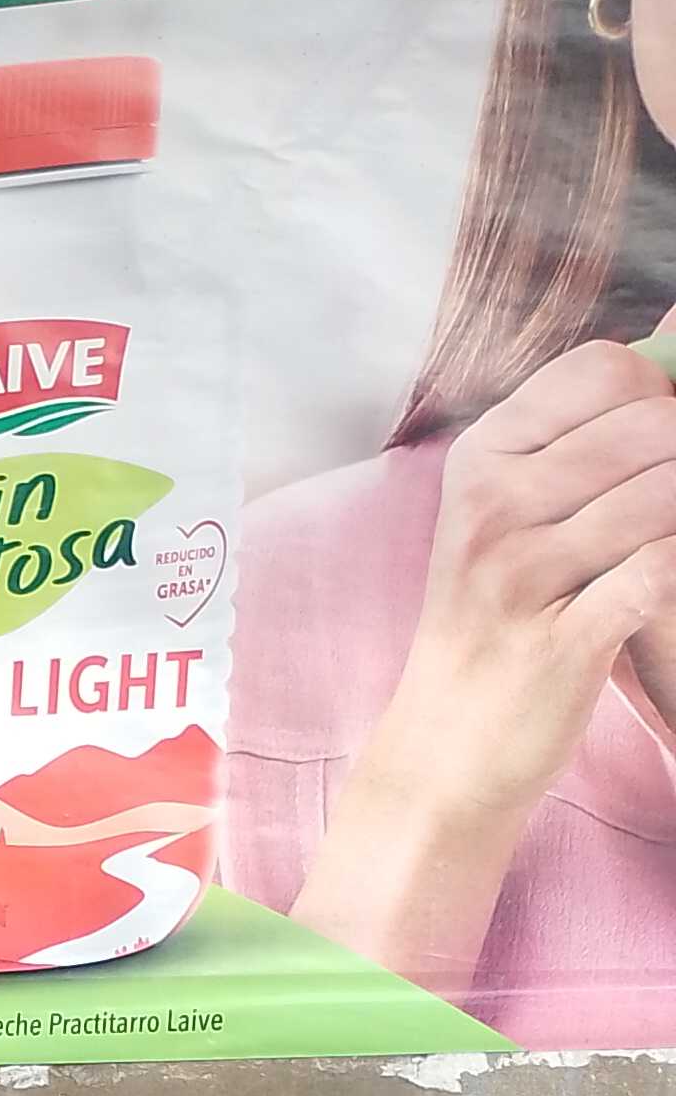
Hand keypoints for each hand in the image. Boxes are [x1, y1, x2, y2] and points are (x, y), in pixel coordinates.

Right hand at [298, 336, 675, 985]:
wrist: (444, 754)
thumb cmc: (495, 628)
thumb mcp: (509, 520)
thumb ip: (580, 440)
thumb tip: (674, 341)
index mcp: (479, 462)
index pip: (604, 370)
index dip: (657, 396)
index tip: (653, 452)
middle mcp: (491, 509)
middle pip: (648, 424)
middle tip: (662, 512)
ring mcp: (518, 577)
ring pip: (664, 493)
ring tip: (658, 550)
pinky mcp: (557, 641)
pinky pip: (660, 569)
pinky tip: (658, 587)